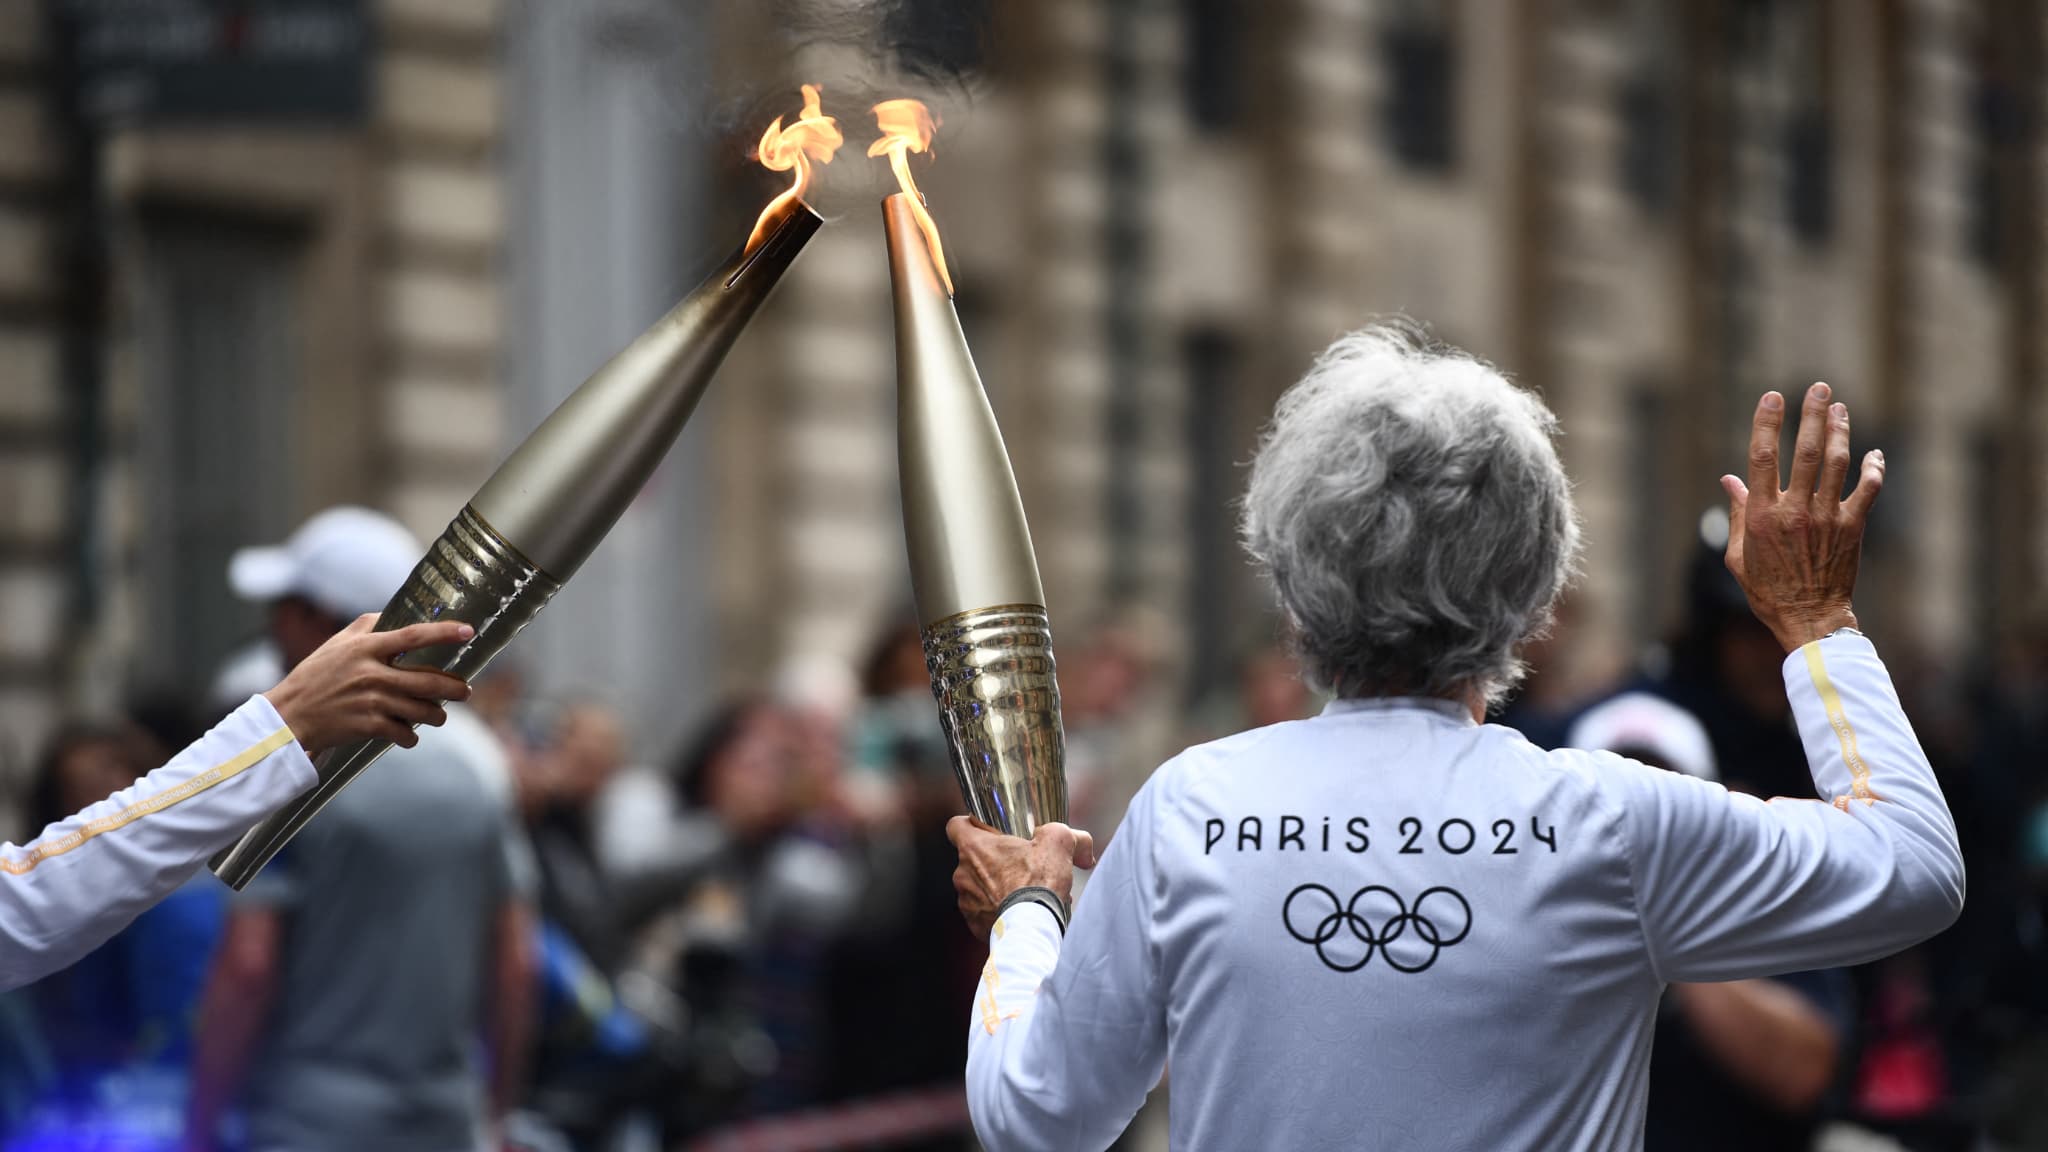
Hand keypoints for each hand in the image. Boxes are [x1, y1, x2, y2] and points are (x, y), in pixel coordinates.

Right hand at [264, 614, 476, 753]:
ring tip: (439, 715)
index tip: (468, 631)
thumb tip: (392, 615)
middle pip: (428, 680)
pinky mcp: (368, 726)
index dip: (444, 632)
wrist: (289, 716)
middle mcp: (372, 673)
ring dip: (437, 715)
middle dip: (455, 689)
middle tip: (465, 691)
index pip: (413, 635)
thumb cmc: (314, 676)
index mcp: (366, 648)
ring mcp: (371, 701)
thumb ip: (366, 627)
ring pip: (422, 710)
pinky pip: (404, 733)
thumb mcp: (336, 644)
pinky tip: (409, 735)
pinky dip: (411, 736)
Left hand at [947, 816, 1096, 937]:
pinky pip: (984, 912)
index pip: (955, 826)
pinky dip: (998, 911)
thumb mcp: (1058, 843)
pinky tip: (1019, 911)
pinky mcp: (975, 925)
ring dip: (997, 888)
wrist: (1033, 929)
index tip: (986, 830)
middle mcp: (963, 874)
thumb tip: (1082, 846)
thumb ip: (1068, 835)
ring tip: (1024, 893)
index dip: (970, 825)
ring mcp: (966, 902)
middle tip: (1019, 865)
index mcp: (974, 848)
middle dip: (994, 861)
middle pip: (972, 859)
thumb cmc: (1038, 884)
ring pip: (979, 887)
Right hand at [1720, 383, 1884, 651]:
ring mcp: (1828, 518)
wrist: (1809, 618)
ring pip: (1838, 463)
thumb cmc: (1767, 590)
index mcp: (1764, 515)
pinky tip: (1874, 453)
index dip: (1767, 423)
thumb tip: (1730, 480)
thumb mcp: (1739, 555)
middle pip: (1808, 451)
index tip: (1773, 397)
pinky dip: (1873, 468)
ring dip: (1841, 431)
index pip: (1763, 457)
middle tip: (1819, 388)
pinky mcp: (1852, 528)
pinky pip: (1868, 490)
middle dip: (1813, 415)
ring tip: (1840, 408)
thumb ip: (1739, 513)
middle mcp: (1796, 511)